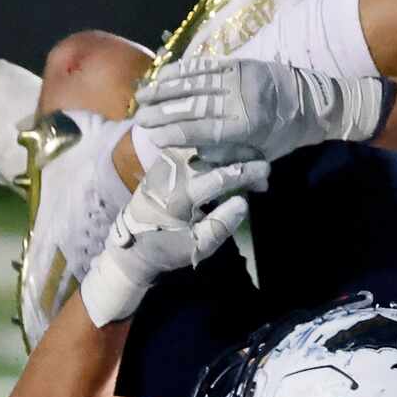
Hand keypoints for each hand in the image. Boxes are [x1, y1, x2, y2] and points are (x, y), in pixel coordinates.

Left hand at [77, 153, 266, 326]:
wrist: (130, 247)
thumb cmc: (166, 249)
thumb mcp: (195, 247)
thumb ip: (220, 226)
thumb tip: (243, 201)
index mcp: (178, 197)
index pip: (219, 177)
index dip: (246, 173)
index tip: (266, 173)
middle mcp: (171, 174)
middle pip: (213, 154)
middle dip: (242, 156)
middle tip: (262, 163)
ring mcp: (164, 165)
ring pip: (203, 146)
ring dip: (228, 149)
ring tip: (247, 158)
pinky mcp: (162, 162)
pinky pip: (192, 147)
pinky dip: (213, 148)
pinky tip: (227, 156)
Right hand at [135, 56, 385, 164]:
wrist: (316, 101)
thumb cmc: (285, 135)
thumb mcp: (260, 155)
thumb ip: (227, 156)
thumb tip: (193, 158)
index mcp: (248, 126)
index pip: (204, 130)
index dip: (176, 132)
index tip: (152, 136)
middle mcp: (243, 98)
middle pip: (195, 105)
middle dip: (163, 111)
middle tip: (138, 117)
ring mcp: (242, 77)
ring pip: (197, 82)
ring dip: (166, 88)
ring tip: (143, 95)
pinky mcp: (243, 62)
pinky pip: (208, 64)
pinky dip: (184, 69)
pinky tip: (164, 73)